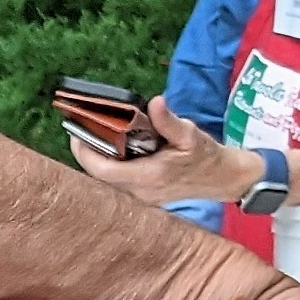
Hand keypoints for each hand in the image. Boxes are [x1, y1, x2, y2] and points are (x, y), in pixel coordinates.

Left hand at [67, 98, 252, 207]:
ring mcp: (139, 197)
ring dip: (99, 156)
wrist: (223, 179)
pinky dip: (111, 163)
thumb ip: (168, 120)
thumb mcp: (190, 134)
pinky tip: (115, 147)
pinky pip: (116, 181)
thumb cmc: (206, 156)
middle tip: (84, 128)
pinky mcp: (141, 196)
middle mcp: (139, 192)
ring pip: (105, 179)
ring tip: (97, 134)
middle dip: (88, 150)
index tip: (76, 132)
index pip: (101, 170)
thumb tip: (155, 102)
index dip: (83, 151)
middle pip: (98, 174)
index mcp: (148, 177)